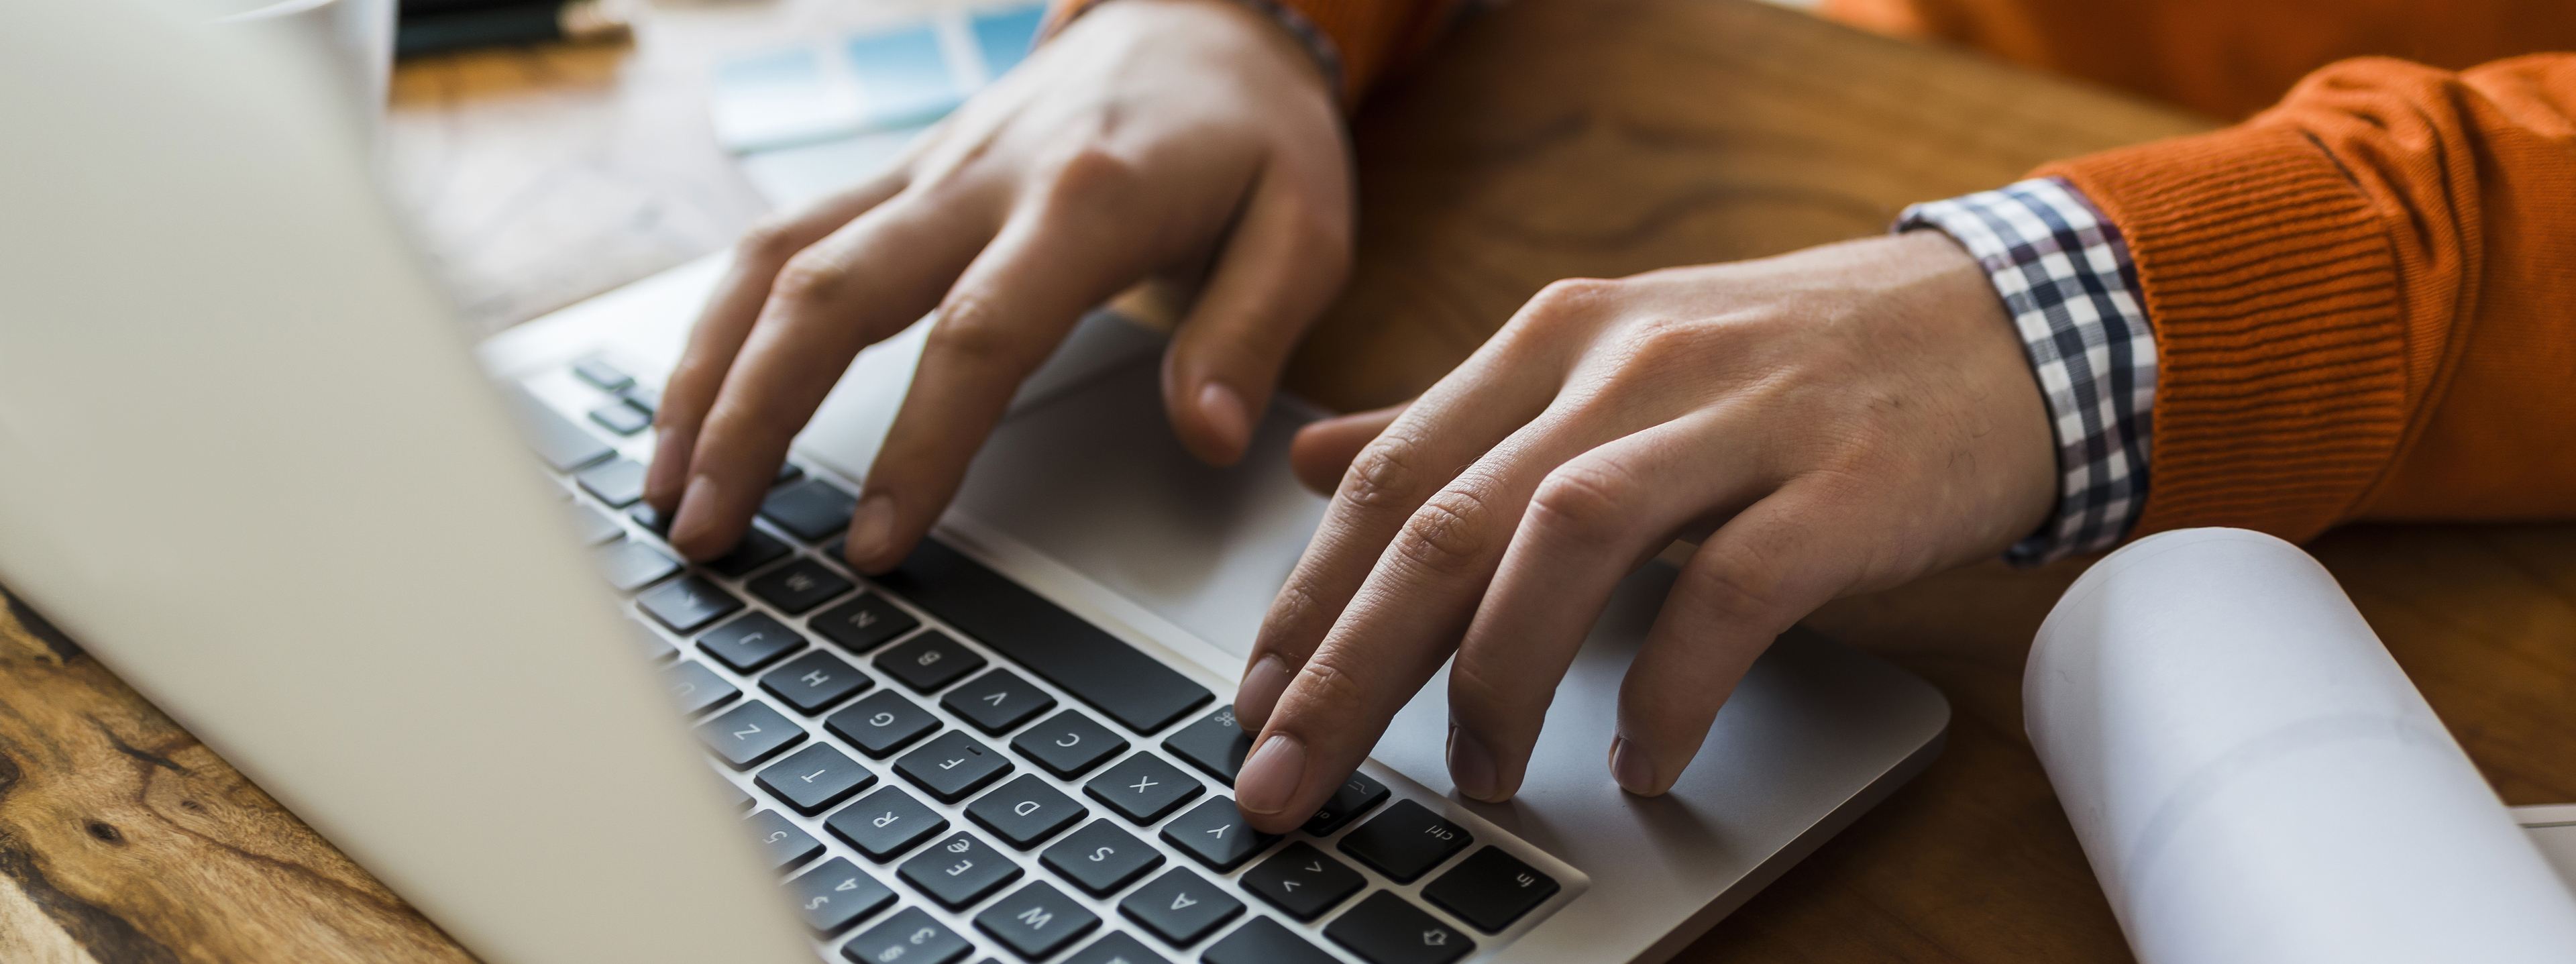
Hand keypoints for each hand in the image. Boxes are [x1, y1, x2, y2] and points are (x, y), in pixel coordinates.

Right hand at [644, 0, 1350, 568]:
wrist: (1206, 17)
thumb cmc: (1257, 137)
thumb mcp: (1305, 227)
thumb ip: (1251, 333)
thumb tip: (1211, 439)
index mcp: (1088, 197)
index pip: (981, 332)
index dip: (921, 443)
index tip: (876, 541)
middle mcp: (984, 177)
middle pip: (833, 291)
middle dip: (754, 414)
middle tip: (708, 530)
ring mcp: (927, 170)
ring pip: (779, 259)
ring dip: (709, 372)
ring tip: (669, 487)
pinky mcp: (899, 176)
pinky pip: (784, 240)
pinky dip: (721, 323)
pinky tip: (690, 402)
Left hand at [1229, 231, 2056, 830]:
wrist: (2003, 324)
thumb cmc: (1792, 363)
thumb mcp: (1610, 360)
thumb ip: (1462, 417)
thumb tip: (1316, 457)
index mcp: (1559, 337)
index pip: (1395, 474)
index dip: (1311, 594)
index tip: (1256, 699)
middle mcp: (1629, 363)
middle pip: (1450, 521)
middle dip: (1352, 662)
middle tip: (1291, 773)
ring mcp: (1737, 416)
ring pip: (1564, 542)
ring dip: (1500, 676)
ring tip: (1478, 775)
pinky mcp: (1841, 483)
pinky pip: (1729, 594)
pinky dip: (1669, 687)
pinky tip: (1641, 760)